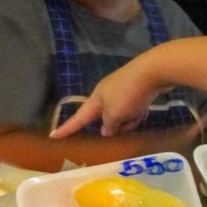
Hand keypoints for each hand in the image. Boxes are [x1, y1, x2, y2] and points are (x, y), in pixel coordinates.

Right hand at [51, 53, 173, 137]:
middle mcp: (106, 94)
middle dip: (114, 125)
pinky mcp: (136, 90)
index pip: (78, 117)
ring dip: (130, 119)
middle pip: (104, 117)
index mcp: (96, 98)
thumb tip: (106, 130)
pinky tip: (145, 109)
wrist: (153, 71)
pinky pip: (133, 109)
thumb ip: (108, 125)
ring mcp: (122, 91)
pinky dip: (138, 112)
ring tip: (138, 114)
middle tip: (122, 126)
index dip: (66, 128)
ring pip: (121, 115)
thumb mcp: (115, 114)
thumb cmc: (128, 93)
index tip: (53, 136)